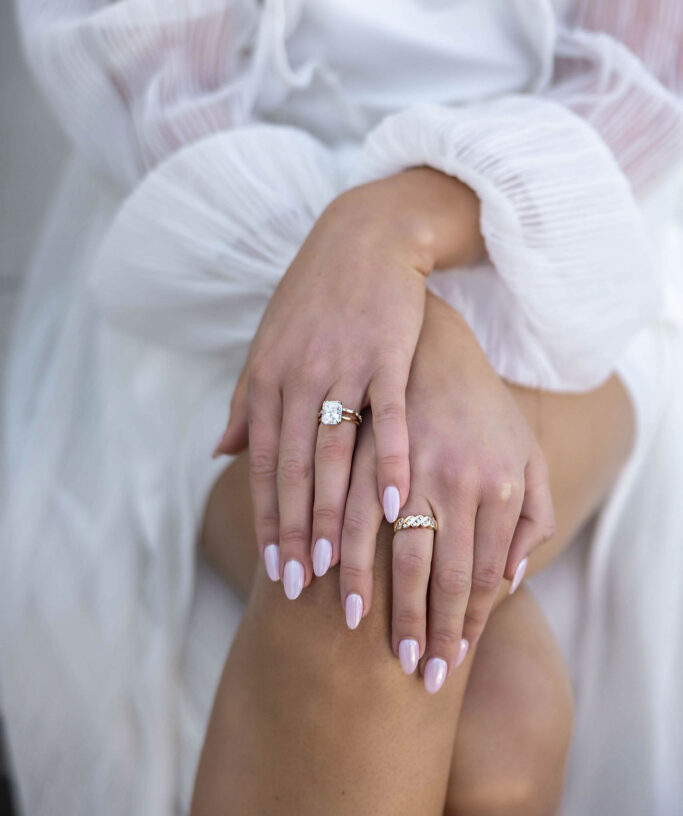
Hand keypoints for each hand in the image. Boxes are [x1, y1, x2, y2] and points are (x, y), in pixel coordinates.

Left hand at [213, 170, 479, 598]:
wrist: (360, 240)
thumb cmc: (312, 300)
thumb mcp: (269, 348)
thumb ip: (246, 404)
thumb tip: (218, 455)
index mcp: (267, 380)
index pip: (262, 463)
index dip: (267, 518)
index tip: (275, 569)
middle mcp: (296, 377)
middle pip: (294, 469)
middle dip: (296, 531)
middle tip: (301, 587)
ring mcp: (340, 365)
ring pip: (333, 452)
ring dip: (335, 512)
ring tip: (339, 565)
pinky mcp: (384, 354)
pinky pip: (386, 417)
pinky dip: (388, 461)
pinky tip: (395, 504)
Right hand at [339, 290, 554, 690]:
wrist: (432, 333)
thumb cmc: (482, 401)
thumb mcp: (527, 452)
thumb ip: (531, 517)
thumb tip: (510, 582)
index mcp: (498, 484)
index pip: (478, 576)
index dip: (461, 624)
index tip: (446, 661)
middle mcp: (455, 476)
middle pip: (434, 571)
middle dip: (418, 626)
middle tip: (407, 671)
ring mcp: (407, 457)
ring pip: (384, 544)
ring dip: (365, 591)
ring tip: (352, 630)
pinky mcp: (364, 439)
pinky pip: (344, 501)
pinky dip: (331, 540)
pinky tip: (317, 569)